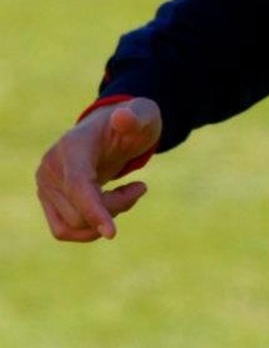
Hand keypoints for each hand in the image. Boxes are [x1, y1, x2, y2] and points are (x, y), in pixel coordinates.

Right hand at [36, 98, 162, 241]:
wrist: (113, 129)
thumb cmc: (133, 122)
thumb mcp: (143, 114)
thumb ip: (136, 116)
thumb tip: (122, 117)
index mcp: (72, 147)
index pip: (78, 185)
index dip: (94, 210)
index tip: (112, 233)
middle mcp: (51, 168)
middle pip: (79, 212)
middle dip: (117, 207)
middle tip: (140, 187)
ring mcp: (46, 186)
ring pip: (73, 225)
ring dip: (106, 218)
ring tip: (127, 194)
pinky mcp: (49, 200)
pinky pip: (65, 230)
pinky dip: (92, 226)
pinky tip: (112, 204)